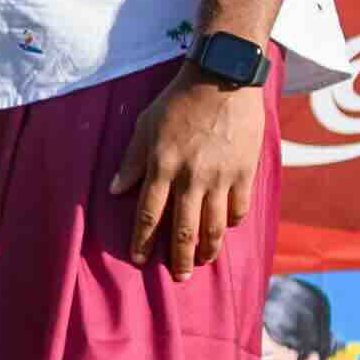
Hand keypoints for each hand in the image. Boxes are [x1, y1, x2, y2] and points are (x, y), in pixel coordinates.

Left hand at [110, 67, 268, 274]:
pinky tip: (225, 230)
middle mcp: (191, 177)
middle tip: (179, 277)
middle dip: (180, 257)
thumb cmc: (177, 102)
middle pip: (184, 229)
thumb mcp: (145, 126)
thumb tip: (114, 190)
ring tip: (203, 262)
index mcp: (162, 166)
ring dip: (208, 249)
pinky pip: (239, 208)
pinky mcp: (245, 173)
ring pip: (215, 226)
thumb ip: (131, 161)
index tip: (139, 259)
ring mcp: (221, 177)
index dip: (143, 240)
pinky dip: (231, 223)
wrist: (221, 81)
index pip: (149, 214)